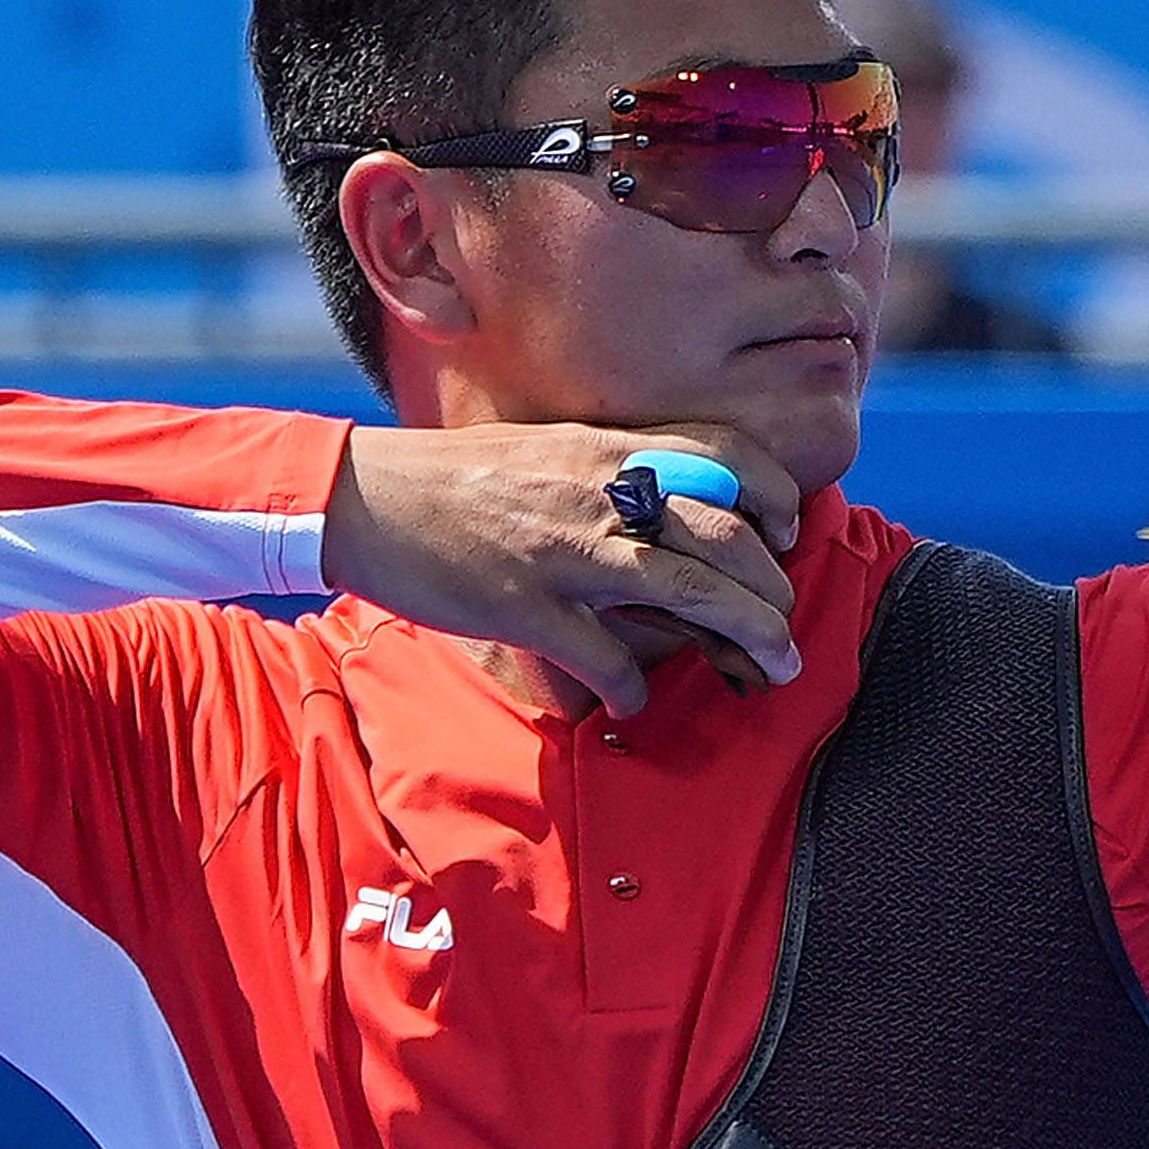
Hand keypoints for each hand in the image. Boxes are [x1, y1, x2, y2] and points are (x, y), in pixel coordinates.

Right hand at [323, 420, 806, 716]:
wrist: (361, 496)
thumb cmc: (456, 478)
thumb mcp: (548, 450)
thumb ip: (613, 470)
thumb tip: (676, 506)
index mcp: (607, 447)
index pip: (727, 454)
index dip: (775, 495)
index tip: (787, 533)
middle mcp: (599, 491)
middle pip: (725, 534)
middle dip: (773, 589)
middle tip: (787, 630)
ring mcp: (564, 550)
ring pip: (688, 590)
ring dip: (745, 635)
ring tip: (769, 670)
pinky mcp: (526, 604)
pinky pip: (605, 655)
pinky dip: (634, 686)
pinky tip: (636, 701)